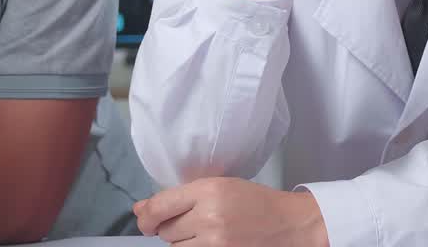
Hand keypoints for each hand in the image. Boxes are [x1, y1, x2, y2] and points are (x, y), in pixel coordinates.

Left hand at [134, 177, 328, 246]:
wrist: (288, 224)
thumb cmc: (255, 202)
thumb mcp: (220, 186)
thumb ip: (180, 196)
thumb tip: (140, 209)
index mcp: (209, 190)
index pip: (159, 207)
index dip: (146, 217)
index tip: (146, 220)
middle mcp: (209, 216)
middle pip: (165, 231)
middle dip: (172, 228)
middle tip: (192, 222)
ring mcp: (215, 242)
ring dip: (183, 243)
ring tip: (206, 232)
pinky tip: (209, 242)